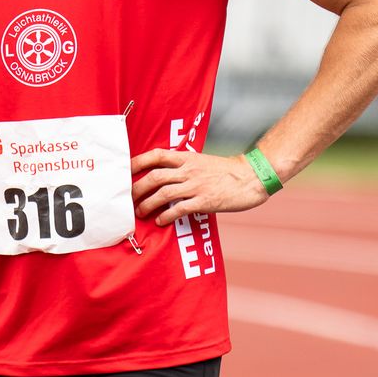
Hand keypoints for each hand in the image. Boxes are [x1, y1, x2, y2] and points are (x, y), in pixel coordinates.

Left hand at [130, 149, 269, 224]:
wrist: (252, 177)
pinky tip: (160, 221)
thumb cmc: (227, 171)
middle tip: (128, 199)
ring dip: (147, 205)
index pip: (156, 155)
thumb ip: (184, 166)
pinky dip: (166, 216)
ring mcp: (196, 186)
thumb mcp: (203, 162)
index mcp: (187, 158)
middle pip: (154, 177)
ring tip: (140, 213)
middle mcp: (189, 170)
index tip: (125, 170)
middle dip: (137, 189)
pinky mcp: (204, 201)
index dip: (138, 162)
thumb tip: (165, 175)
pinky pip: (179, 209)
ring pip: (163, 194)